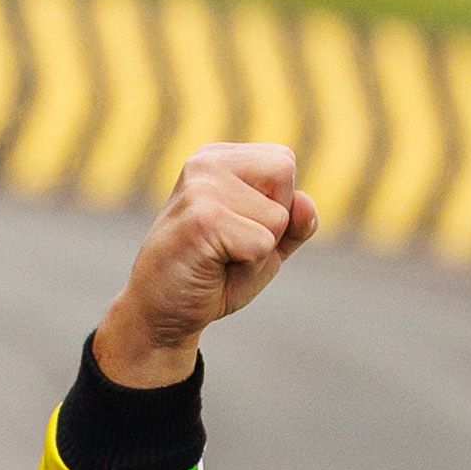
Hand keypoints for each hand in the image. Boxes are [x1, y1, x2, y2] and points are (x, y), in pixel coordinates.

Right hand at [96, 145, 317, 386]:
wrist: (164, 311)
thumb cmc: (215, 276)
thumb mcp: (265, 248)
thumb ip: (294, 225)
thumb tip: (306, 202)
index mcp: (219, 159)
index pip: (283, 162)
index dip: (279, 207)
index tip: (242, 230)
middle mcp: (207, 162)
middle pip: (284, 178)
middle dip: (275, 224)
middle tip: (235, 247)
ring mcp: (201, 186)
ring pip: (277, 217)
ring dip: (259, 252)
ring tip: (222, 259)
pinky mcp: (203, 219)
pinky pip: (263, 243)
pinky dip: (250, 266)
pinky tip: (214, 267)